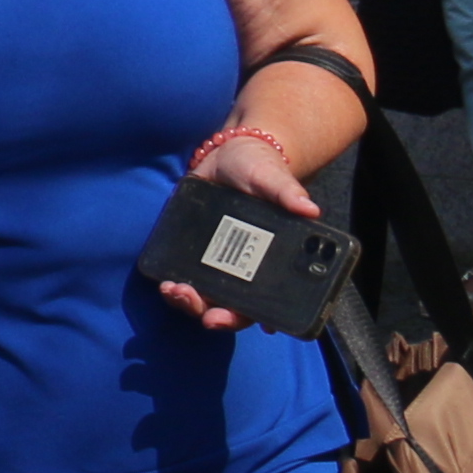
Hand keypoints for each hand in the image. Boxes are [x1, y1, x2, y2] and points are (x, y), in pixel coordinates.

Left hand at [158, 125, 319, 335]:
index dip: (245, 316)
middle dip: (208, 311)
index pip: (262, 304)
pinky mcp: (192, 248)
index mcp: (269, 264)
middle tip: (189, 298)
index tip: (224, 317)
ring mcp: (216, 261)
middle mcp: (243, 270)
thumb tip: (309, 209)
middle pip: (228, 306)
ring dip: (187, 300)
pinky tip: (163, 279)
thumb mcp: (274, 179)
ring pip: (204, 295)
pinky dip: (174, 282)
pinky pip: (184, 273)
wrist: (230, 155)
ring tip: (172, 290)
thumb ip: (288, 193)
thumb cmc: (261, 171)